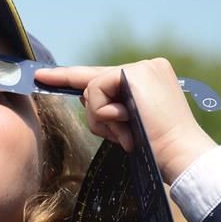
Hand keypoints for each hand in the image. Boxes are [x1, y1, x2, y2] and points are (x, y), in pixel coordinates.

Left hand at [35, 58, 216, 182]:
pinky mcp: (134, 73)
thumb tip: (85, 98)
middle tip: (124, 132)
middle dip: (95, 113)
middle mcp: (147, 67)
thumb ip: (110, 108)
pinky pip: (96, 90)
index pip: (104, 76)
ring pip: (92, 88)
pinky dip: (104, 112)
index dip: (70, 76)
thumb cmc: (156, 150)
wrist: (179, 154)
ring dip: (102, 118)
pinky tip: (126, 120)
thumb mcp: (130, 125)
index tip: (42, 75)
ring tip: (128, 130)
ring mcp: (142, 67)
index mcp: (148, 79)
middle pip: (94, 82)